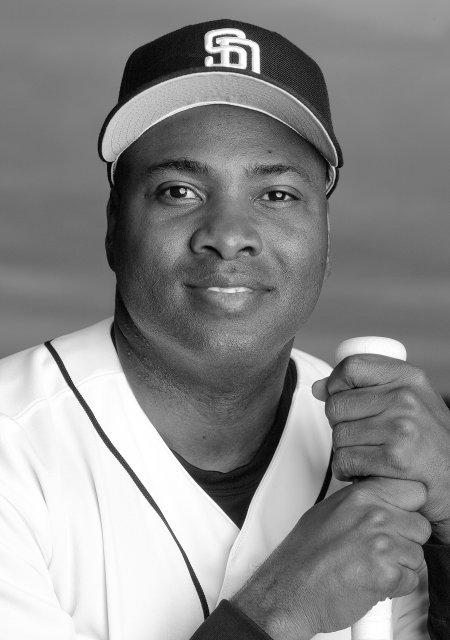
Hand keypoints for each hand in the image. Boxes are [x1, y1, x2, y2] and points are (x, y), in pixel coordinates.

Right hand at [232, 477, 429, 638]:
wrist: (290, 588)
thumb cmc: (304, 553)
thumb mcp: (330, 509)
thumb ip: (362, 500)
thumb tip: (382, 497)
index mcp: (362, 495)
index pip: (414, 490)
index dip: (409, 506)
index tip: (401, 514)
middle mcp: (374, 516)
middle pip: (420, 524)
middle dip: (406, 538)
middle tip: (383, 546)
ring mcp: (382, 545)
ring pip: (417, 554)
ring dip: (400, 563)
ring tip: (371, 564)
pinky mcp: (387, 575)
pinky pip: (411, 579)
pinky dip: (396, 585)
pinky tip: (372, 579)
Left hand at [312, 354, 449, 541]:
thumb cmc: (429, 443)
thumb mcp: (408, 402)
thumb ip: (365, 388)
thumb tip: (319, 387)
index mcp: (408, 377)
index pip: (351, 366)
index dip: (335, 384)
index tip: (340, 398)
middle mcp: (406, 398)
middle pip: (336, 404)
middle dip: (340, 424)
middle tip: (360, 437)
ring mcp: (402, 428)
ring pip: (338, 435)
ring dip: (343, 451)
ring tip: (365, 455)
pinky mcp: (396, 459)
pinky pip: (344, 460)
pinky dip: (347, 470)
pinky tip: (364, 471)